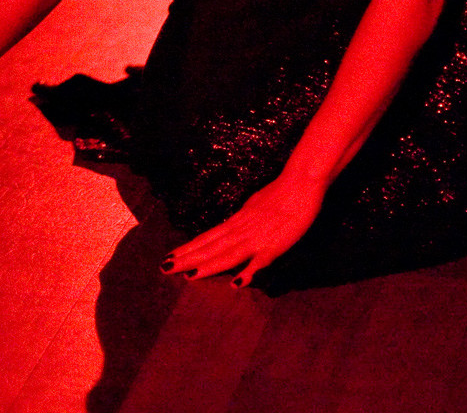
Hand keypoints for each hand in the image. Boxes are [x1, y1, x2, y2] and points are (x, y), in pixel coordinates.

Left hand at [161, 173, 324, 288]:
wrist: (301, 182)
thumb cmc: (281, 193)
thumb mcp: (255, 205)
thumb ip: (244, 219)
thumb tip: (232, 227)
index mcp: (237, 220)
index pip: (207, 237)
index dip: (188, 248)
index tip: (170, 256)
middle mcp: (241, 229)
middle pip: (211, 247)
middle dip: (188, 259)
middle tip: (165, 268)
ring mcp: (257, 238)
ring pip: (228, 254)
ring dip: (208, 266)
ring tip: (188, 275)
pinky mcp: (275, 245)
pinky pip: (260, 261)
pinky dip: (248, 272)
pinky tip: (237, 284)